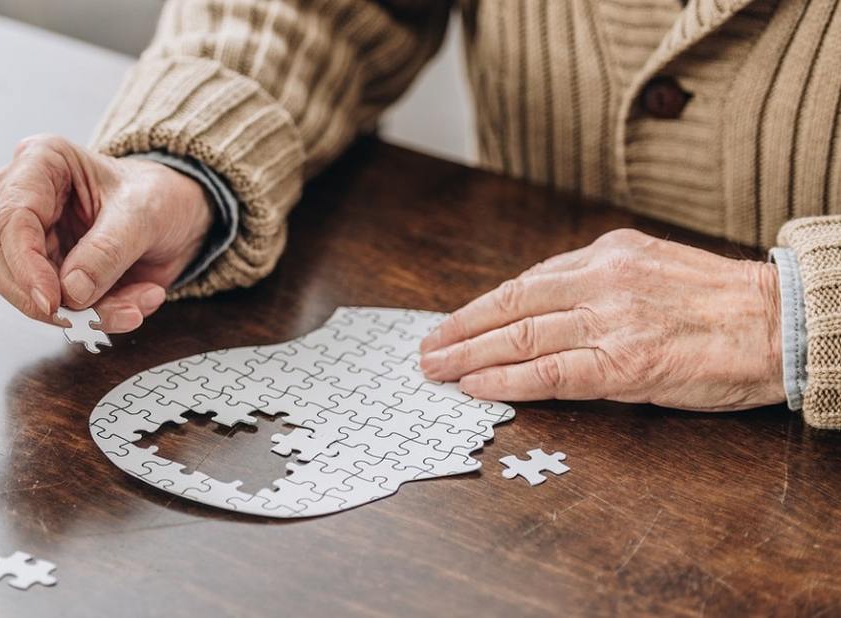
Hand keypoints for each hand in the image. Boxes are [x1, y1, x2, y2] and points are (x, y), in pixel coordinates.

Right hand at [0, 135, 212, 332]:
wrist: (178, 215)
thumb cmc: (158, 194)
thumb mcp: (144, 213)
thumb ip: (108, 250)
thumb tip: (71, 290)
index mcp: (40, 162)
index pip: (11, 219)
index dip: (25, 266)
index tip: (53, 301)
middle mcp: (24, 199)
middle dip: (44, 299)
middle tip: (86, 319)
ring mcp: (32, 240)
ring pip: (28, 293)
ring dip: (83, 313)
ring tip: (134, 308)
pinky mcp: (47, 273)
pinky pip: (59, 308)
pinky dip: (97, 316)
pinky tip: (136, 304)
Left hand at [419, 229, 784, 410]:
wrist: (782, 322)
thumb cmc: (720, 302)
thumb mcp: (652, 267)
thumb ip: (598, 280)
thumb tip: (543, 301)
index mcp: (608, 254)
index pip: (525, 281)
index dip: (480, 307)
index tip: (451, 322)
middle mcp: (602, 281)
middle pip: (510, 306)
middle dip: (459, 329)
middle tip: (426, 349)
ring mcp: (611, 322)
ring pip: (520, 337)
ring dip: (468, 355)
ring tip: (436, 370)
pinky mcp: (625, 364)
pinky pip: (550, 373)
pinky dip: (505, 380)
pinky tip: (476, 387)